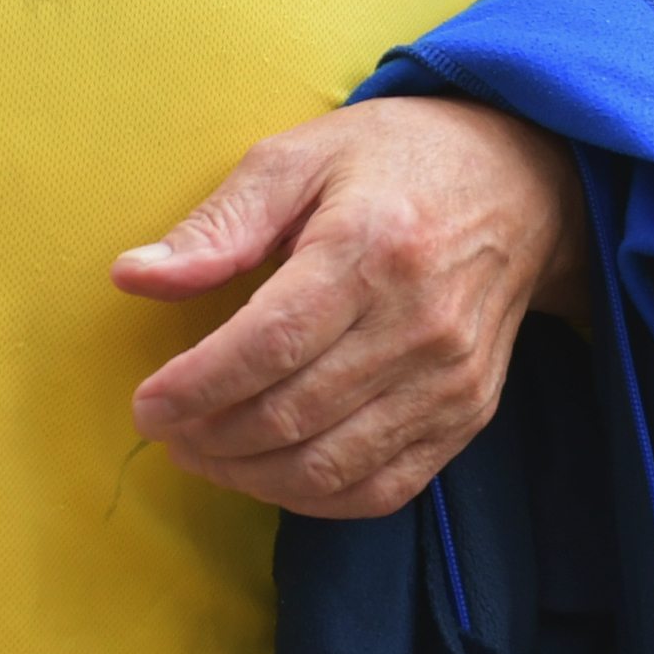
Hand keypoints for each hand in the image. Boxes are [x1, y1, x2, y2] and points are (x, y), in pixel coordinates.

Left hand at [116, 95, 586, 519]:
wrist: (521, 184)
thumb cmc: (394, 161)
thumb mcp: (299, 157)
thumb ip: (217, 223)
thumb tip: (132, 276)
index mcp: (371, 244)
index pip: (269, 343)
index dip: (196, 386)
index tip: (146, 403)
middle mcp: (420, 320)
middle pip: (292, 413)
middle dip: (209, 436)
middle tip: (166, 427)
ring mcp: (451, 377)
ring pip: (330, 465)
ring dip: (249, 475)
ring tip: (205, 451)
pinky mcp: (469, 414)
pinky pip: (381, 489)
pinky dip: (313, 497)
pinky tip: (270, 470)